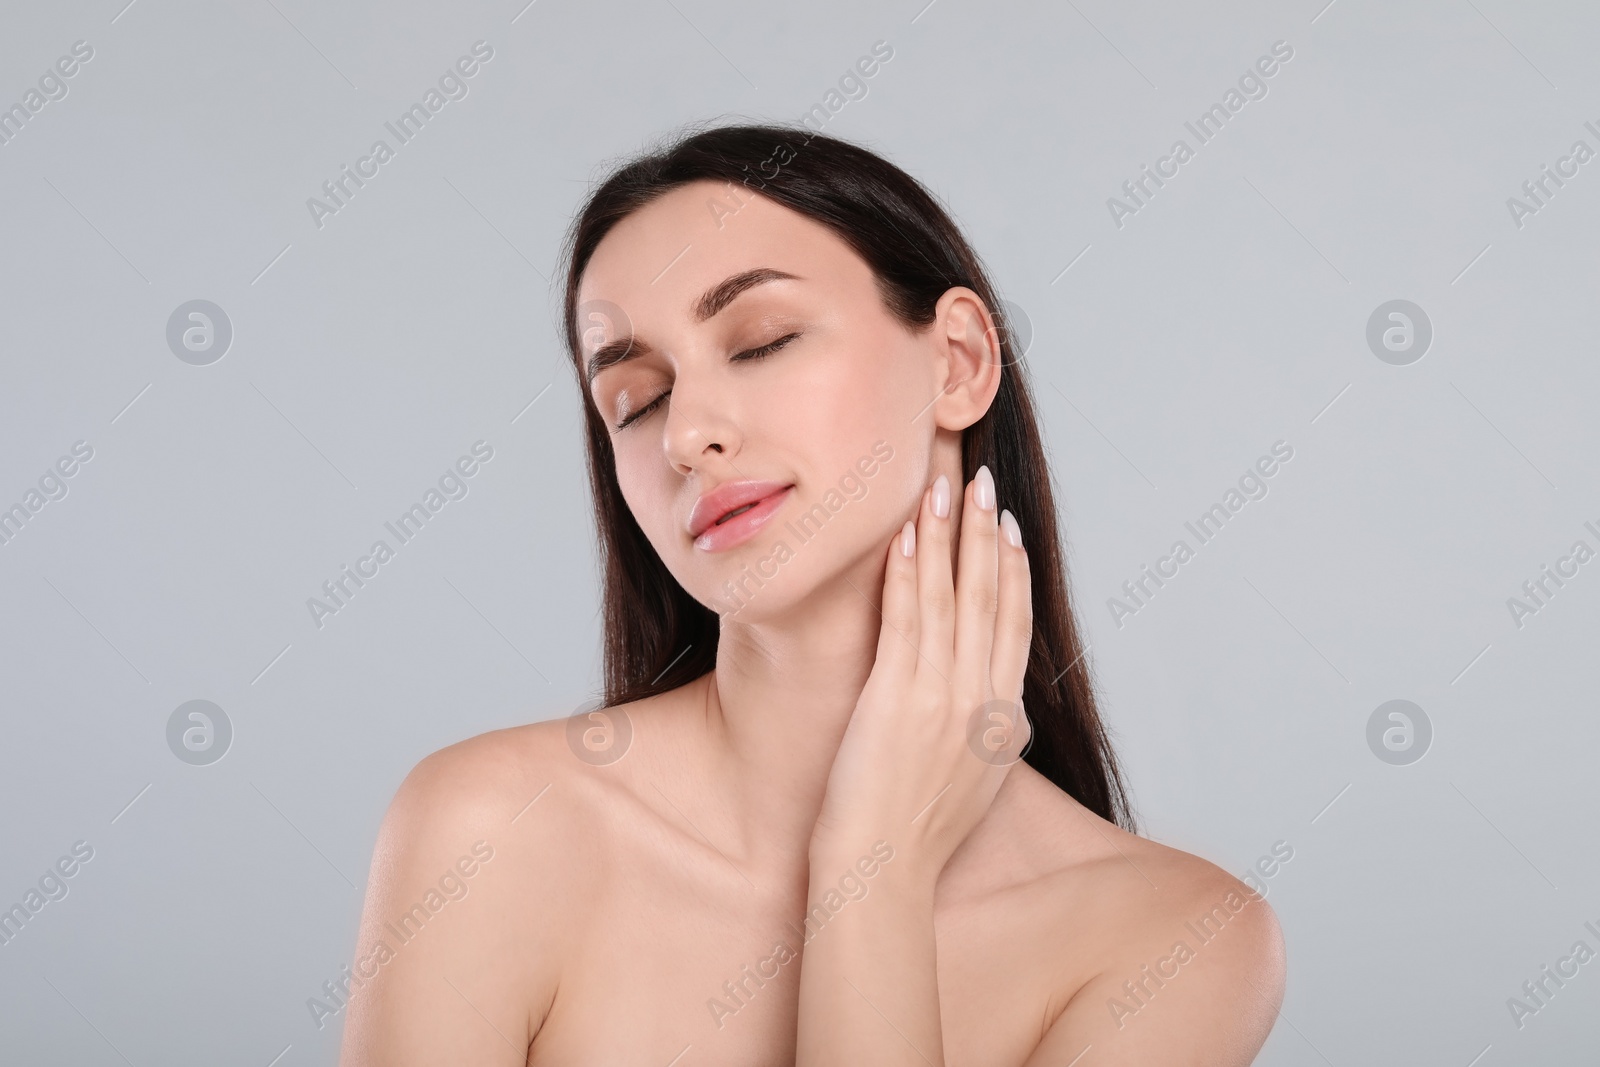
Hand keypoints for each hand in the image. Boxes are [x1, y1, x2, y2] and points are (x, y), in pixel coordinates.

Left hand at [811, 464, 1032, 880]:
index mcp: (1004, 717)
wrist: (884, 869)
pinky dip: (906, 570)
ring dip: (946, 535)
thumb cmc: (917, 835)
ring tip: (943, 487)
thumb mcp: (978, 781)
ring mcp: (943, 694)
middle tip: (984, 483)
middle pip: (990, 596)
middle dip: (986, 533)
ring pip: (950, 596)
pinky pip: (905, 617)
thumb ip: (988, 734)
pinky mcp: (898, 695)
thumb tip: (996, 709)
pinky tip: (903, 536)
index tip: (1008, 526)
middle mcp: (982, 698)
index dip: (1012, 569)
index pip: (1015, 623)